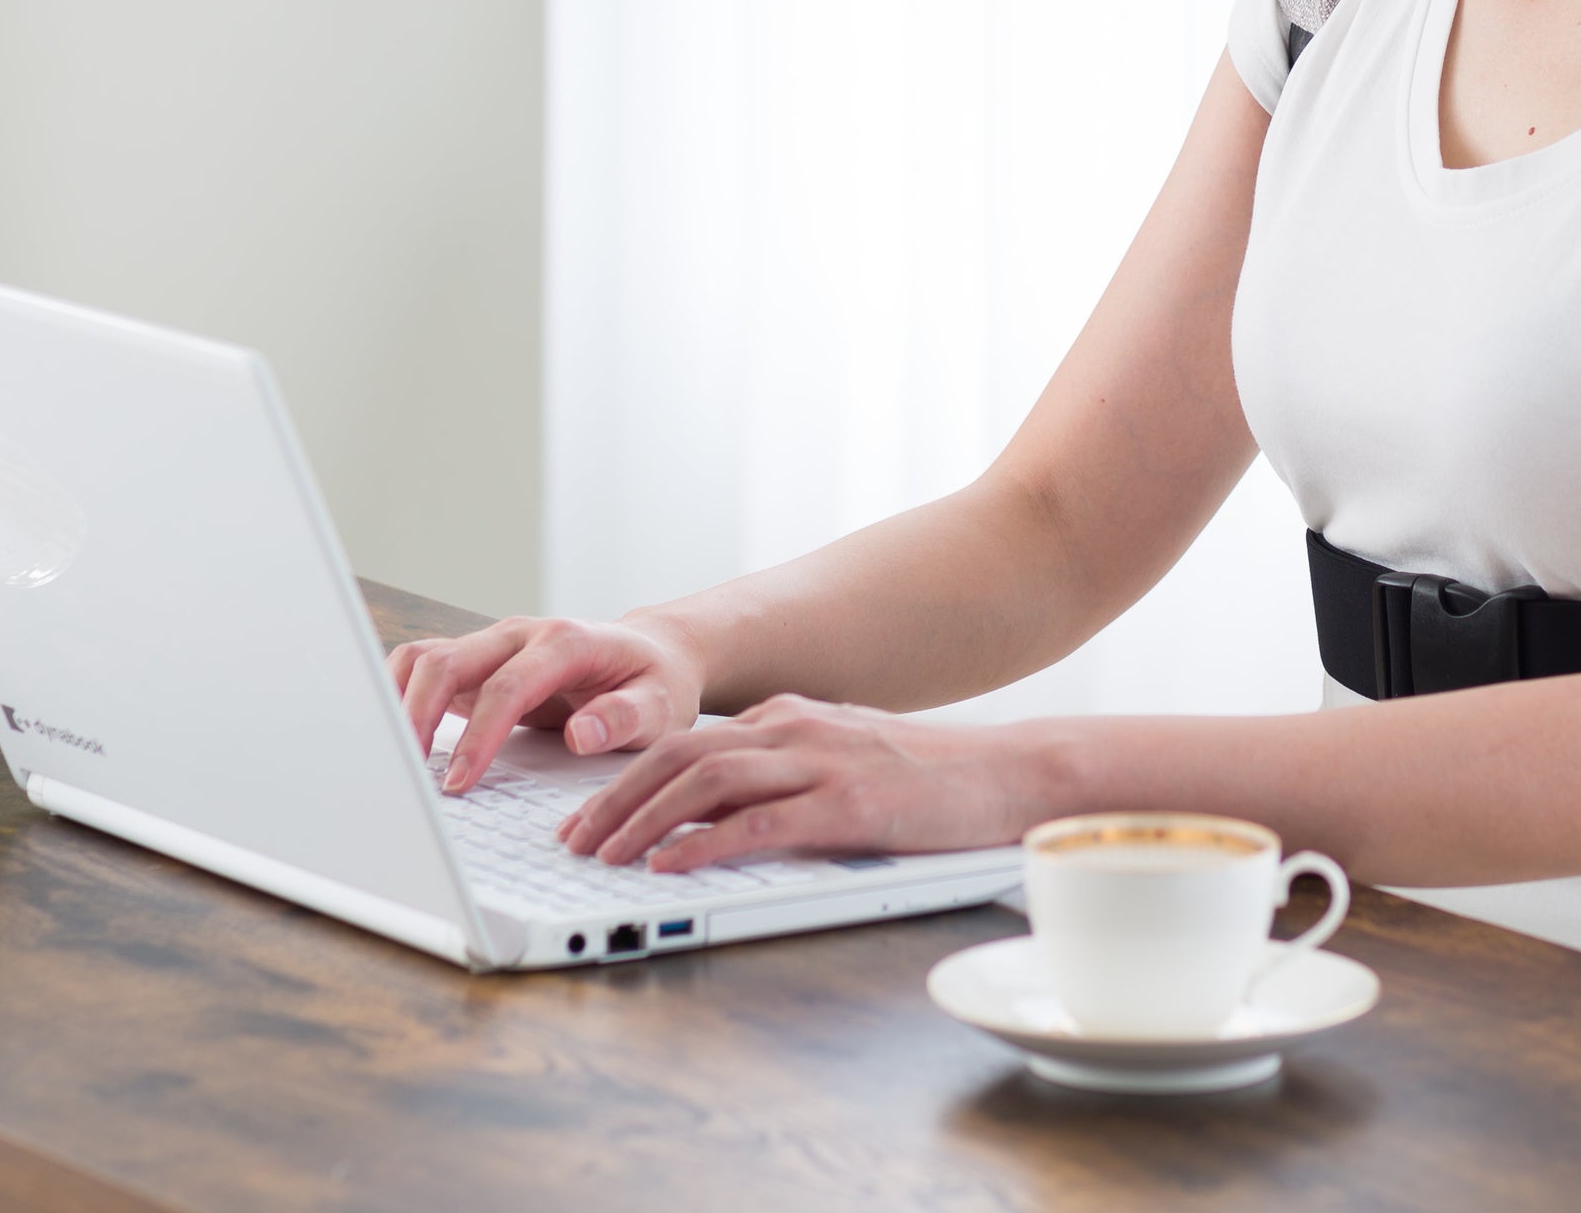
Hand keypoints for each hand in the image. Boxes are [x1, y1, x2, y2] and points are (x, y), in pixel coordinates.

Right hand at [388, 614, 704, 792]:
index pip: (506, 687)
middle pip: (448, 662)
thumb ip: (626, 718)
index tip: (459, 781)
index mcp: (564, 643)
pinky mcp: (478, 661)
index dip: (477, 736)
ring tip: (393, 759)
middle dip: (418, 716)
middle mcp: (521, 635)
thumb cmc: (655, 683)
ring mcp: (494, 645)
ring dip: (400, 703)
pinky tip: (399, 737)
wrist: (652, 654)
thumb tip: (582, 733)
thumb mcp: (661, 706)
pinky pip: (423, 666)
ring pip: (425, 658)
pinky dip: (401, 695)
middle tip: (407, 777)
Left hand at [557, 695, 1040, 871]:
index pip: (685, 741)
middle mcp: (794, 727)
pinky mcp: (848, 805)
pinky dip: (705, 844)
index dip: (623, 778)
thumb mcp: (842, 757)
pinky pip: (759, 822)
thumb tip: (718, 811)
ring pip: (706, 781)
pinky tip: (669, 866)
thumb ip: (784, 772)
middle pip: (678, 754)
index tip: (584, 816)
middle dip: (612, 799)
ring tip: (602, 856)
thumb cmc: (931, 778)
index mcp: (786, 716)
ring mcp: (821, 762)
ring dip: (643, 820)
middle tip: (570, 840)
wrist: (1010, 772)